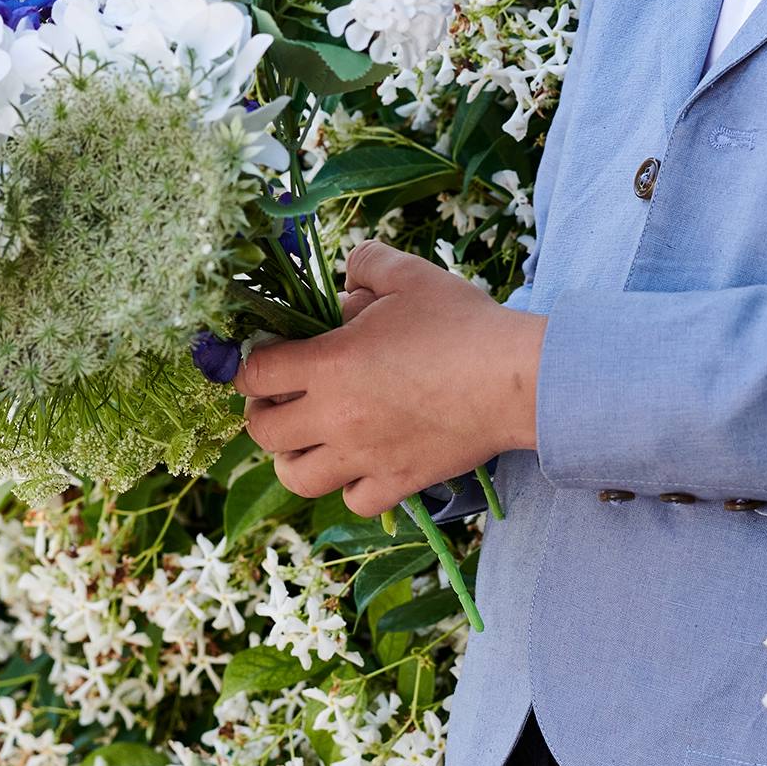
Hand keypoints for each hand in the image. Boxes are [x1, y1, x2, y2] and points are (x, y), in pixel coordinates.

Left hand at [233, 240, 546, 517]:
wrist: (515, 378)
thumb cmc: (462, 322)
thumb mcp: (409, 275)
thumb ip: (365, 266)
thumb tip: (342, 282)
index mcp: (329, 364)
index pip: (254, 372)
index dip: (251, 362)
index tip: (271, 353)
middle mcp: (335, 418)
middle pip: (262, 431)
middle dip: (263, 409)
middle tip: (286, 394)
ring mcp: (364, 457)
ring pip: (295, 477)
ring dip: (293, 456)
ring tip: (312, 436)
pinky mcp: (398, 483)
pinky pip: (352, 500)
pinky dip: (349, 485)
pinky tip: (363, 462)